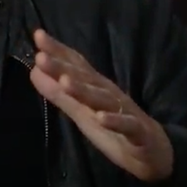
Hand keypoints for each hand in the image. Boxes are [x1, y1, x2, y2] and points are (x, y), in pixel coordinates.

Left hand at [29, 29, 173, 182]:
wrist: (152, 150)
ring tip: (65, 82)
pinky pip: (126, 125)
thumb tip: (33, 71)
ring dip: (84, 91)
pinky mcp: (137, 132)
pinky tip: (101, 118)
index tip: (38, 36)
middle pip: (85, 79)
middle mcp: (108, 94)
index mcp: (95, 88)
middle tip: (41, 57)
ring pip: (103, 99)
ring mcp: (124, 112)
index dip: (58, 52)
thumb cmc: (113, 126)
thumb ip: (59, 94)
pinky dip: (114, 121)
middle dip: (63, 68)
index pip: (76, 66)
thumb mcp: (82, 111)